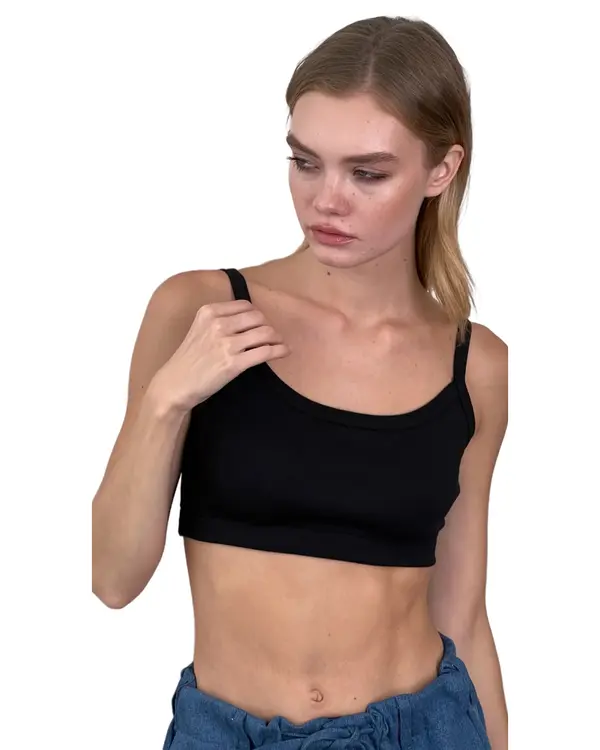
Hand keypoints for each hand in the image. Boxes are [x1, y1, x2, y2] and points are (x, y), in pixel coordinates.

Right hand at [152, 299, 289, 412]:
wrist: (176, 384)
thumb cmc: (189, 360)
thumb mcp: (199, 330)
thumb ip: (220, 321)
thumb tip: (251, 320)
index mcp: (209, 312)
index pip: (245, 306)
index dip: (258, 315)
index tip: (261, 324)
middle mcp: (217, 324)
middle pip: (258, 317)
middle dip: (269, 326)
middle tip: (272, 336)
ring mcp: (226, 344)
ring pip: (265, 332)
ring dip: (277, 338)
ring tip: (280, 344)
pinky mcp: (233, 364)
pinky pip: (266, 351)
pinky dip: (279, 350)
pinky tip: (284, 352)